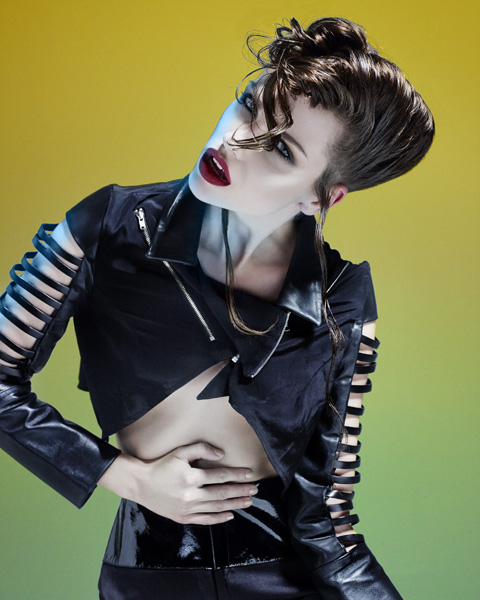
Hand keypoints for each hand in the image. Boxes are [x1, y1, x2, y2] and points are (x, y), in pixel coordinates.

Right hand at [99, 442, 257, 524]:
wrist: (140, 484)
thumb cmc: (161, 465)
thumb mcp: (180, 452)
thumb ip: (202, 449)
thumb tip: (222, 454)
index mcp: (191, 477)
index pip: (220, 476)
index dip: (237, 475)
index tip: (250, 474)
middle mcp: (190, 495)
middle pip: (222, 493)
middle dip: (241, 491)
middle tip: (255, 489)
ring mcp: (187, 509)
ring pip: (216, 507)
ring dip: (235, 505)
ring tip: (248, 502)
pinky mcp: (182, 518)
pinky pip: (205, 520)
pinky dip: (219, 518)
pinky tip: (230, 515)